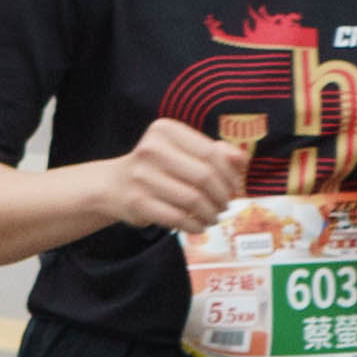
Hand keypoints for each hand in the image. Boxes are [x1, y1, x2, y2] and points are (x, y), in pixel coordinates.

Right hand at [85, 116, 250, 234]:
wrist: (113, 184)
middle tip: (226, 205)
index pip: (212, 153)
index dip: (230, 174)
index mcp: (165, 130)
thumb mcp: (183, 150)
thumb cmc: (158, 167)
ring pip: (193, 200)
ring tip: (214, 216)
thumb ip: (215, 151)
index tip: (236, 187)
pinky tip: (199, 226)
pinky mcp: (137, 202)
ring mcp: (141, 176)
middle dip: (223, 196)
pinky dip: (195, 225)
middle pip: (204, 177)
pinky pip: (177, 218)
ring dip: (211, 213)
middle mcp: (150, 149)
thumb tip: (243, 159)